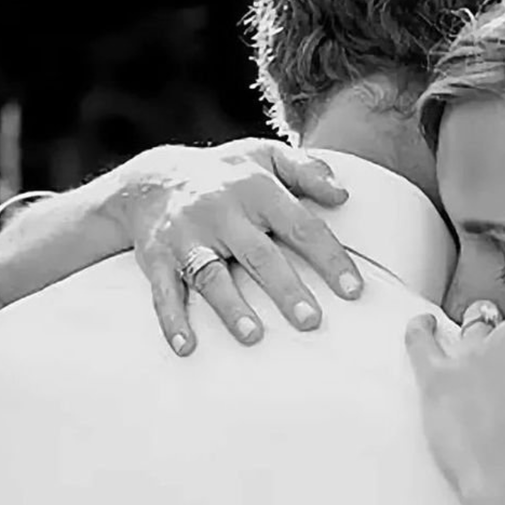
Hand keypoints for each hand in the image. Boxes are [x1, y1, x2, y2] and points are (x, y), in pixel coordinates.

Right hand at [105, 138, 363, 353]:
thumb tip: (344, 194)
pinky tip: (187, 348)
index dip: (329, 258)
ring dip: (231, 308)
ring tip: (253, 337)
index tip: (354, 290)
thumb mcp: (266, 156)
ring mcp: (187, 235)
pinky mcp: (156, 257)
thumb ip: (308, 171)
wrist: (151, 180)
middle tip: (312, 322)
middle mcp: (222, 211)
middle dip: (285, 289)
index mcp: (256, 189)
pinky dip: (172, 320)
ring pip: (211, 274)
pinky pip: (163, 291)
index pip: (301, 226)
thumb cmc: (227, 175)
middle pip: (259, 255)